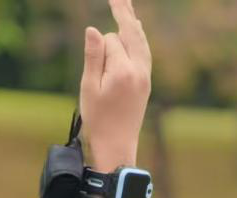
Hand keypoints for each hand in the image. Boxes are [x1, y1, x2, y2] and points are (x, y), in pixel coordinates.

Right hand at [80, 0, 151, 171]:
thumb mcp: (89, 87)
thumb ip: (93, 56)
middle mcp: (139, 71)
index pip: (111, 40)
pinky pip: (145, 52)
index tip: (95, 69)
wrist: (118, 145)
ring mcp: (146, 76)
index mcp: (123, 71)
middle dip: (124, 12)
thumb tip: (94, 29)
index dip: (99, 47)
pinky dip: (139, 38)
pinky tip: (136, 29)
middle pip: (132, 32)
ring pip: (141, 41)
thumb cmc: (98, 119)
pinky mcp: (147, 82)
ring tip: (126, 5)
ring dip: (132, 23)